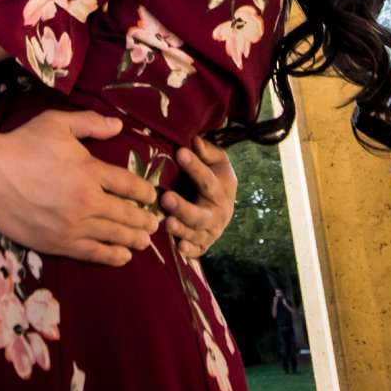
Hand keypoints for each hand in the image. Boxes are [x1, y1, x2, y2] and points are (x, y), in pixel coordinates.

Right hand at [0, 111, 162, 267]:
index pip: (128, 184)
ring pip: (113, 235)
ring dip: (133, 239)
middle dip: (143, 219)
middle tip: (155, 224)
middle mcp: (87, 200)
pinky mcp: (58, 242)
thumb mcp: (57, 123)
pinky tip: (123, 257)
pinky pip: (92, 253)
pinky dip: (111, 256)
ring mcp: (73, 224)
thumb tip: (119, 126)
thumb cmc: (23, 144)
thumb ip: (90, 124)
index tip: (151, 196)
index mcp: (90, 170)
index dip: (144, 192)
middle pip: (125, 213)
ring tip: (145, 241)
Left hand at [162, 136, 237, 260]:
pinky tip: (179, 247)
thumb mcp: (217, 161)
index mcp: (222, 190)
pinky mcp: (203, 244)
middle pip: (200, 214)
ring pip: (196, 233)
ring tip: (167, 223)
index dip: (195, 167)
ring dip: (181, 229)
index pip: (208, 179)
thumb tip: (194, 140)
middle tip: (166, 198)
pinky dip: (189, 250)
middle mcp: (218, 213)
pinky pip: (197, 250)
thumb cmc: (215, 177)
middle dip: (183, 208)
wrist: (224, 205)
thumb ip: (207, 151)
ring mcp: (211, 231)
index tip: (180, 153)